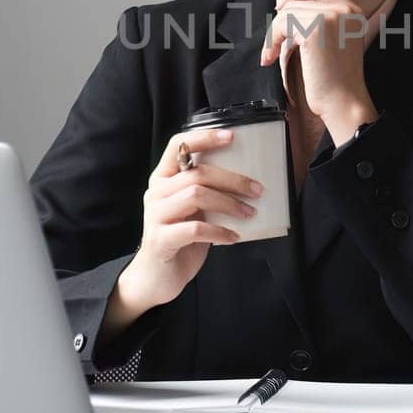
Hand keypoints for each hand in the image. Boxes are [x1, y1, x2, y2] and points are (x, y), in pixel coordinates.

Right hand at [118, 127, 263, 309]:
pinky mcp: (160, 240)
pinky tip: (234, 237)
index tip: (232, 136)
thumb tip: (248, 181)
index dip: (204, 137)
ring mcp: (155, 216)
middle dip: (232, 179)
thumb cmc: (181, 238)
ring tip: (249, 213)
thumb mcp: (193, 209)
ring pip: (196, 195)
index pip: (177, 145)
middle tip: (257, 190)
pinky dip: (220, 232)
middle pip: (196, 173)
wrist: (157, 277)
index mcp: (163, 178)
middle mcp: (156, 192)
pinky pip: (195, 229)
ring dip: (229, 203)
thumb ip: (207, 192)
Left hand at [259, 0, 376, 138]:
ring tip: (272, 53)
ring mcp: (331, 17)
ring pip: (287, 12)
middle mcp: (344, 8)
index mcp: (351, 10)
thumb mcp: (333, 40)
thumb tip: (283, 4)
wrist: (343, 102)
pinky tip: (271, 57)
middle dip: (280, 20)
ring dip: (273, 33)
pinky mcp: (315, 29)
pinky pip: (281, 24)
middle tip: (273, 43)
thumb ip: (317, 20)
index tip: (281, 10)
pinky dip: (271, 40)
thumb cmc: (335, 79)